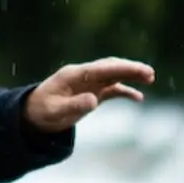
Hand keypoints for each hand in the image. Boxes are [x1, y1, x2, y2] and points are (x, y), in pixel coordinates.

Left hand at [23, 57, 154, 131]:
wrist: (33, 114)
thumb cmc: (42, 111)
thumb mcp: (56, 111)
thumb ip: (74, 105)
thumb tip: (94, 101)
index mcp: (74, 75)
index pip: (101, 69)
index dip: (120, 69)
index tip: (137, 70)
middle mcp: (83, 75)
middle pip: (110, 67)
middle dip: (130, 68)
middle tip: (150, 73)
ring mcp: (89, 83)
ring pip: (114, 75)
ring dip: (131, 75)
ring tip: (150, 78)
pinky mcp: (92, 92)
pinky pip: (111, 88)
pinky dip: (125, 91)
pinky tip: (138, 97)